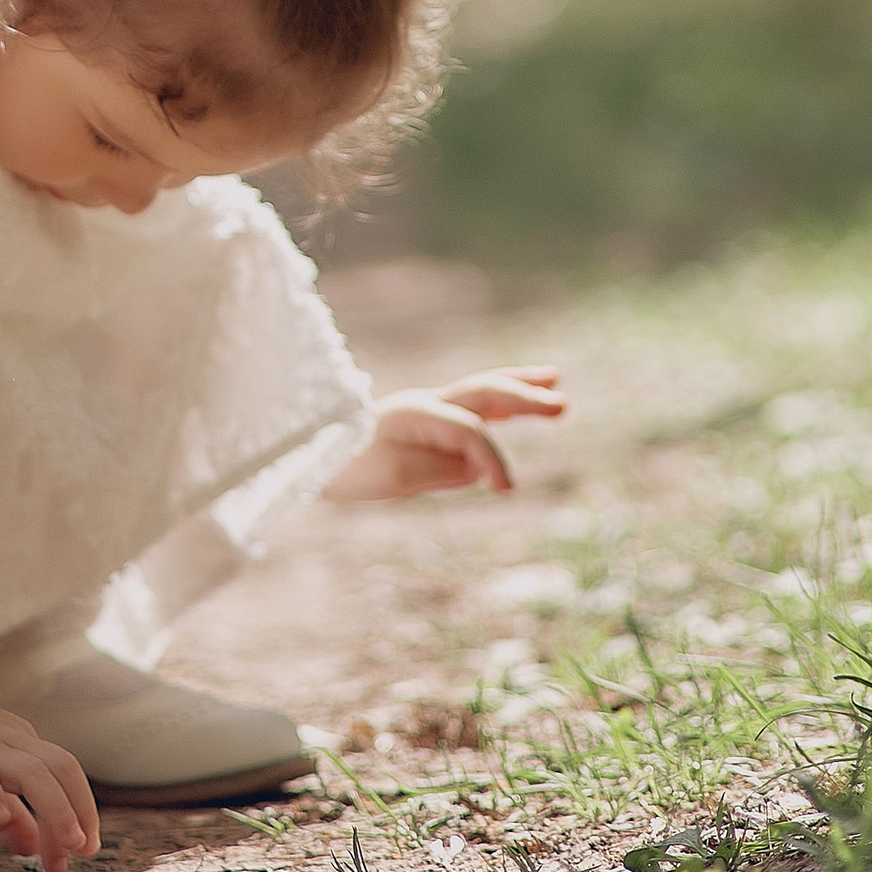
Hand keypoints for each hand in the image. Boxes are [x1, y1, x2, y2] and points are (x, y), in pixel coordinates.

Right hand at [0, 685, 99, 871]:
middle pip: (60, 767)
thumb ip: (2, 809)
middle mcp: (6, 738)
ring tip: (62, 848)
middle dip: (78, 810)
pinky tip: (1, 818)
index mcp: (18, 742)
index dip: (80, 811)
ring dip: (54, 808)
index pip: (64, 774)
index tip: (81, 852)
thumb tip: (31, 847)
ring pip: (31, 770)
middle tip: (82, 852)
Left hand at [323, 367, 564, 503]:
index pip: (469, 430)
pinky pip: (471, 410)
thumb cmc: (345, 466)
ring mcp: (428, 410)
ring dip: (518, 388)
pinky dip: (498, 406)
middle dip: (523, 397)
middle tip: (562, 403)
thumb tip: (481, 467)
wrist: (309, 452)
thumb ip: (441, 469)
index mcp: (416, 413)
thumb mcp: (393, 476)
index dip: (491, 457)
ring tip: (554, 380)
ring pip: (481, 392)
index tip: (507, 491)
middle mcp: (426, 403)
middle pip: (483, 393)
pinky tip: (513, 411)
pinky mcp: (427, 423)